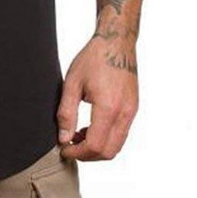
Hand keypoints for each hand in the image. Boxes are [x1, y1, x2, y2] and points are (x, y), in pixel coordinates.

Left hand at [57, 32, 138, 160]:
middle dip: (87, 155)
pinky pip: (121, 134)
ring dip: (97, 147)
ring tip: (78, 135)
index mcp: (108, 107)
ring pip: (117, 146)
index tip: (64, 149)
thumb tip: (63, 138)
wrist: (116, 42)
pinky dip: (106, 138)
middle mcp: (124, 113)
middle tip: (70, 146)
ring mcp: (131, 112)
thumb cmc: (94, 58)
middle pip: (109, 152)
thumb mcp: (72, 83)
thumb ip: (66, 113)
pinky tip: (90, 127)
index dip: (77, 153)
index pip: (95, 146)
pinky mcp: (133, 109)